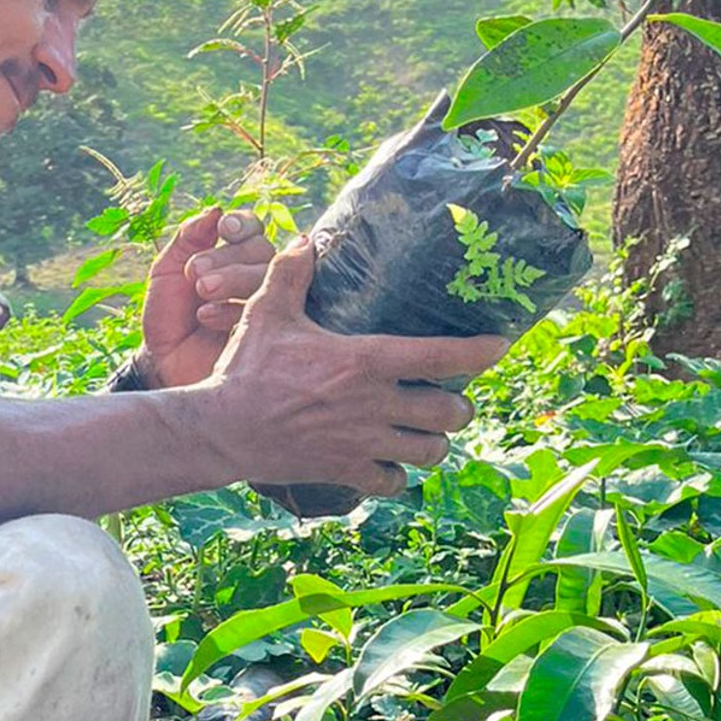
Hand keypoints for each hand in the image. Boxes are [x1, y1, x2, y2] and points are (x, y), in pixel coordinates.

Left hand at [137, 207, 274, 389]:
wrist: (164, 364)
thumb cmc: (168, 317)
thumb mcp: (167, 272)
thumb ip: (187, 239)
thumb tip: (214, 210)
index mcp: (233, 255)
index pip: (251, 228)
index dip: (242, 224)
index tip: (224, 228)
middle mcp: (255, 275)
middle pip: (262, 250)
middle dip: (229, 257)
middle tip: (197, 274)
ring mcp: (267, 304)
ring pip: (269, 277)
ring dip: (235, 278)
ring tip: (203, 291)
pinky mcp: (270, 332)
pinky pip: (268, 311)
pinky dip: (234, 308)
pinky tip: (207, 316)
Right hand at [199, 236, 507, 494]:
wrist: (221, 428)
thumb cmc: (245, 367)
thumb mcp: (266, 312)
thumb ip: (290, 274)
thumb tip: (305, 238)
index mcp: (364, 360)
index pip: (440, 355)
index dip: (478, 350)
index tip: (499, 345)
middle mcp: (374, 403)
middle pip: (450, 412)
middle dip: (459, 407)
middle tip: (451, 400)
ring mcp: (364, 441)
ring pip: (431, 451)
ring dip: (435, 443)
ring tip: (428, 434)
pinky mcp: (346, 470)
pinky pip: (393, 482)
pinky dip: (397, 475)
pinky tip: (389, 464)